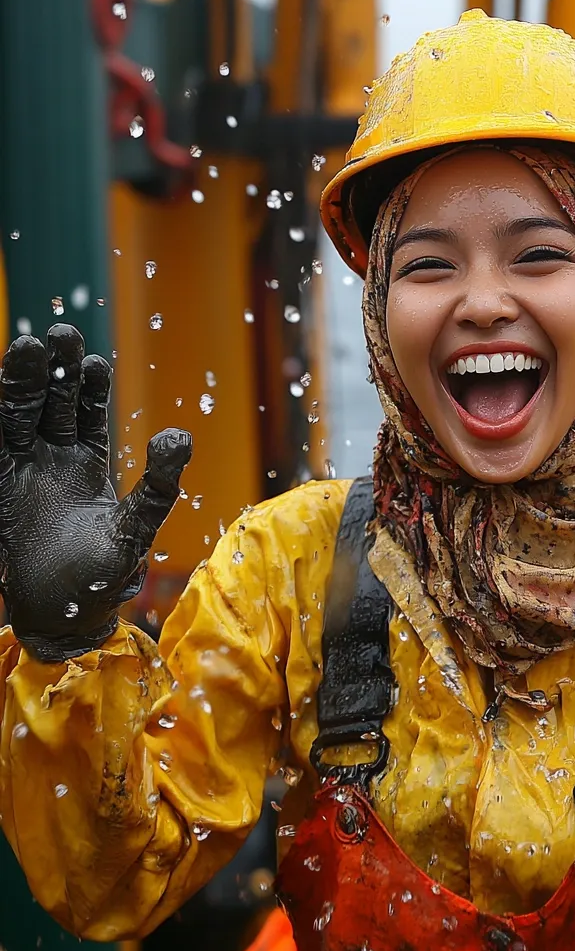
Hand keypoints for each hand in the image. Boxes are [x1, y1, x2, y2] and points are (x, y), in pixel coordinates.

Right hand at [0, 324, 191, 660]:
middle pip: (50, 404)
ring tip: (30, 346)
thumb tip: (180, 435)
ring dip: (23, 383)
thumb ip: (157, 486)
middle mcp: (51, 463)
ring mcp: (19, 474)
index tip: (92, 359)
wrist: (60, 616)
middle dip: (54, 371)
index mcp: (86, 467)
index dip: (87, 386)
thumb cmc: (102, 578)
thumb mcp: (136, 528)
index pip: (85, 415)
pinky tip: (3, 388)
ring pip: (19, 416)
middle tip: (59, 334)